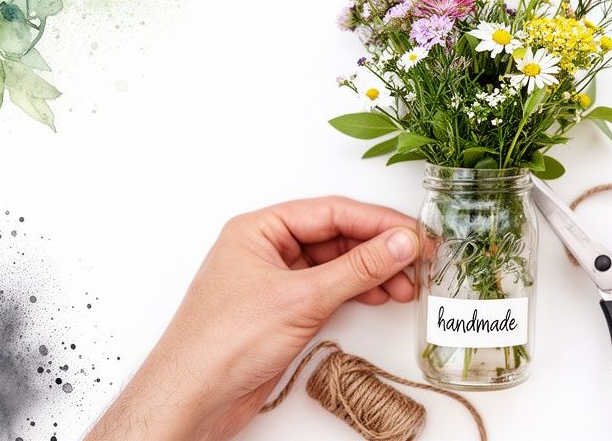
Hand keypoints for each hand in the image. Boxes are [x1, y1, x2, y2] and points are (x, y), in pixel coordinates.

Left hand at [86, 197, 418, 440]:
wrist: (192, 398)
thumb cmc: (222, 343)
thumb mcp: (301, 298)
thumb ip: (357, 269)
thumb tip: (399, 243)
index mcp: (260, 229)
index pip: (332, 212)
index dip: (379, 222)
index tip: (415, 233)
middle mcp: (267, 249)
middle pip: (337, 236)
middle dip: (380, 248)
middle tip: (419, 258)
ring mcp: (276, 280)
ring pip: (337, 264)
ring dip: (374, 273)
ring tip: (407, 284)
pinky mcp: (284, 310)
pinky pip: (330, 289)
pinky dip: (358, 292)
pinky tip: (381, 296)